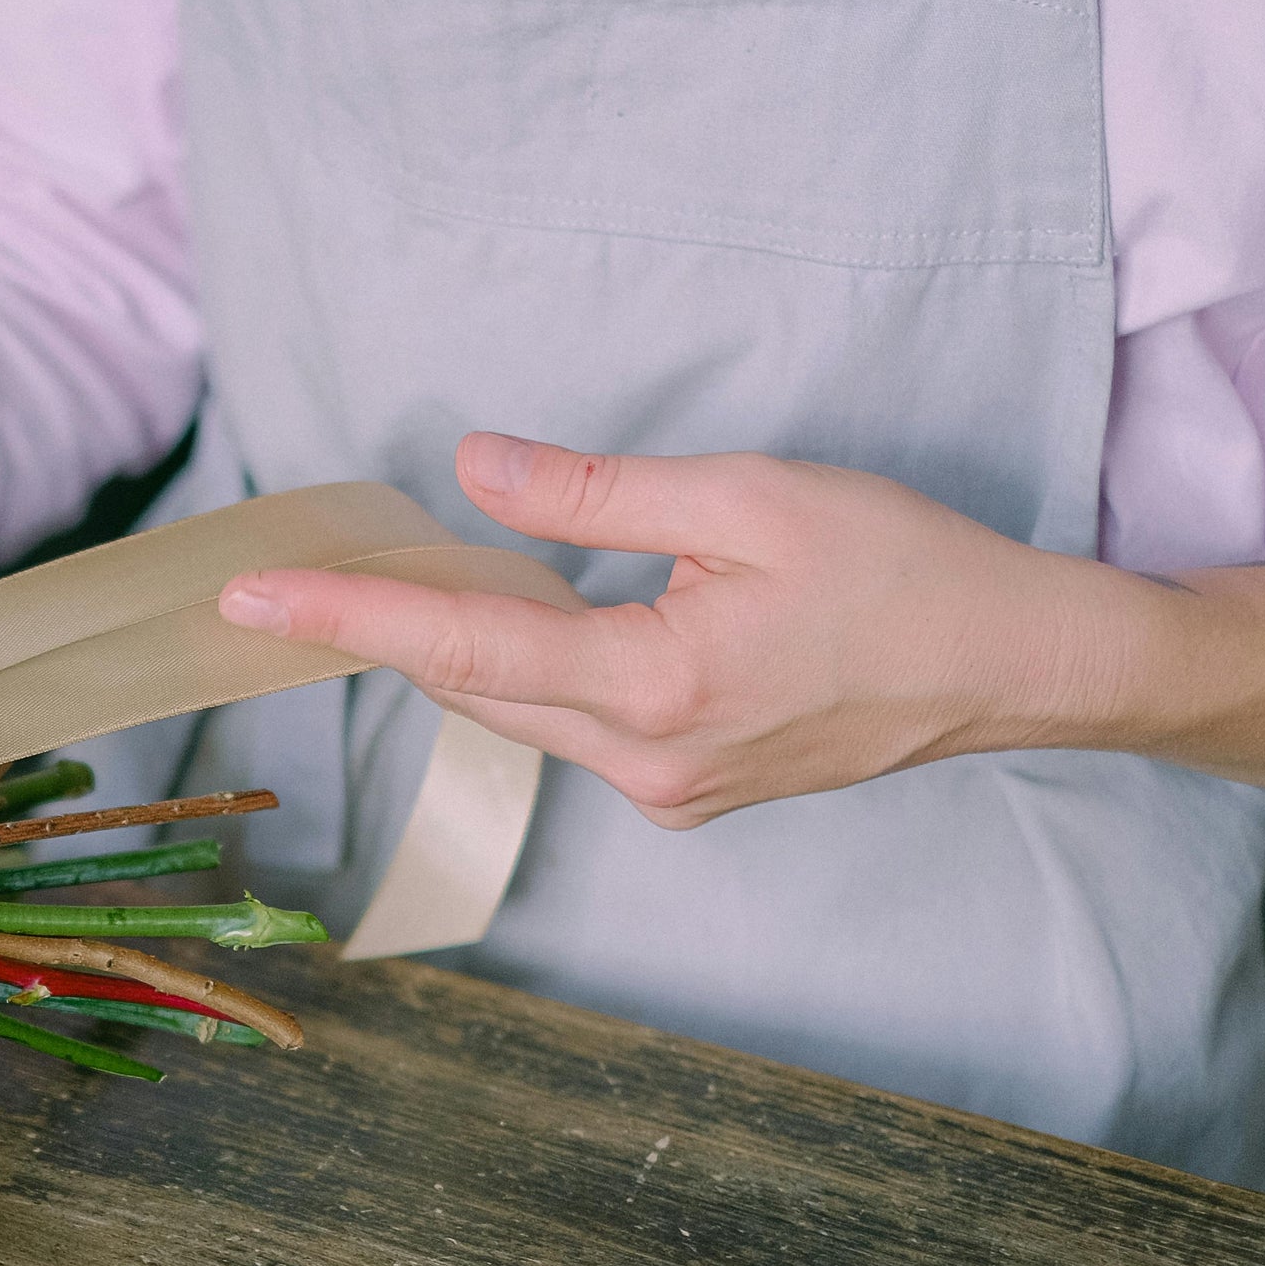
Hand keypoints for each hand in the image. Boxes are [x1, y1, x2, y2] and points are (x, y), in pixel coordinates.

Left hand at [214, 433, 1149, 826]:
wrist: (1015, 667)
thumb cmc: (904, 570)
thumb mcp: (746, 498)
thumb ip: (595, 492)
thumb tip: (473, 472)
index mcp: (651, 688)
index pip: (456, 646)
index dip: (345, 615)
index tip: (249, 599)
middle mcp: (642, 764)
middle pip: (473, 687)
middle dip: (390, 626)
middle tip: (305, 568)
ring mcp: (665, 793)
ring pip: (522, 710)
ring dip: (469, 646)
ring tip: (418, 574)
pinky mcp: (687, 793)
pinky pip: (576, 724)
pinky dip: (538, 669)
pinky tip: (531, 613)